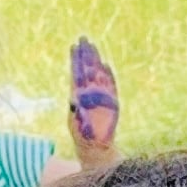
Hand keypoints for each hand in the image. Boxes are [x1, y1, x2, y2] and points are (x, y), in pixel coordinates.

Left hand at [69, 37, 119, 159]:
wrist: (96, 148)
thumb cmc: (83, 137)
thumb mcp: (76, 125)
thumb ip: (76, 114)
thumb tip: (74, 101)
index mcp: (78, 96)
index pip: (76, 74)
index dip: (75, 60)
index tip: (74, 47)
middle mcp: (89, 93)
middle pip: (87, 70)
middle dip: (86, 55)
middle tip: (84, 39)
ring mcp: (100, 97)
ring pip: (98, 74)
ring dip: (96, 61)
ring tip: (93, 46)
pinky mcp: (112, 102)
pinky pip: (111, 86)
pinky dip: (109, 77)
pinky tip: (106, 66)